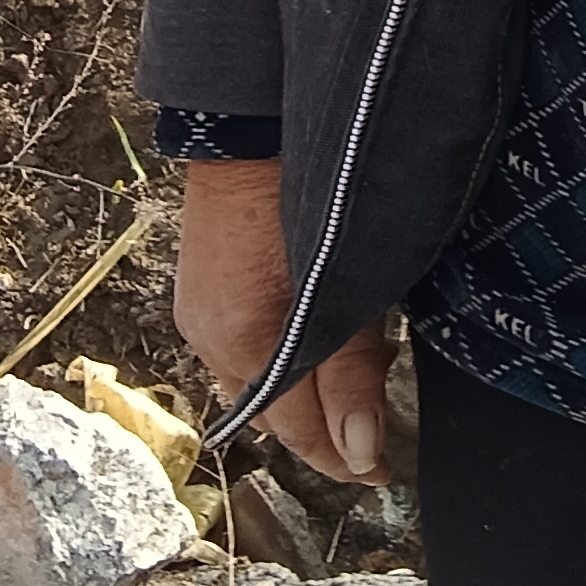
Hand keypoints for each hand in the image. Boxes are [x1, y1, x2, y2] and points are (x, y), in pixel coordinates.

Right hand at [172, 156, 388, 482]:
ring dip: (303, 387)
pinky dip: (283, 353)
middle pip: (274, 410)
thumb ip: (352, 370)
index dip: (342, 455)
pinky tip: (317, 330)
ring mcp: (203, 310)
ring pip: (259, 378)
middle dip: (323, 423)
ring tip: (357, 369)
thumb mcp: (346, 285)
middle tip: (377, 418)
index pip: (296, 430)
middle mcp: (212, 336)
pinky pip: (245, 344)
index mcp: (244, 344)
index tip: (381, 469)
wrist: (254, 116)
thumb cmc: (307, 189)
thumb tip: (360, 451)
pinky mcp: (206, 285)